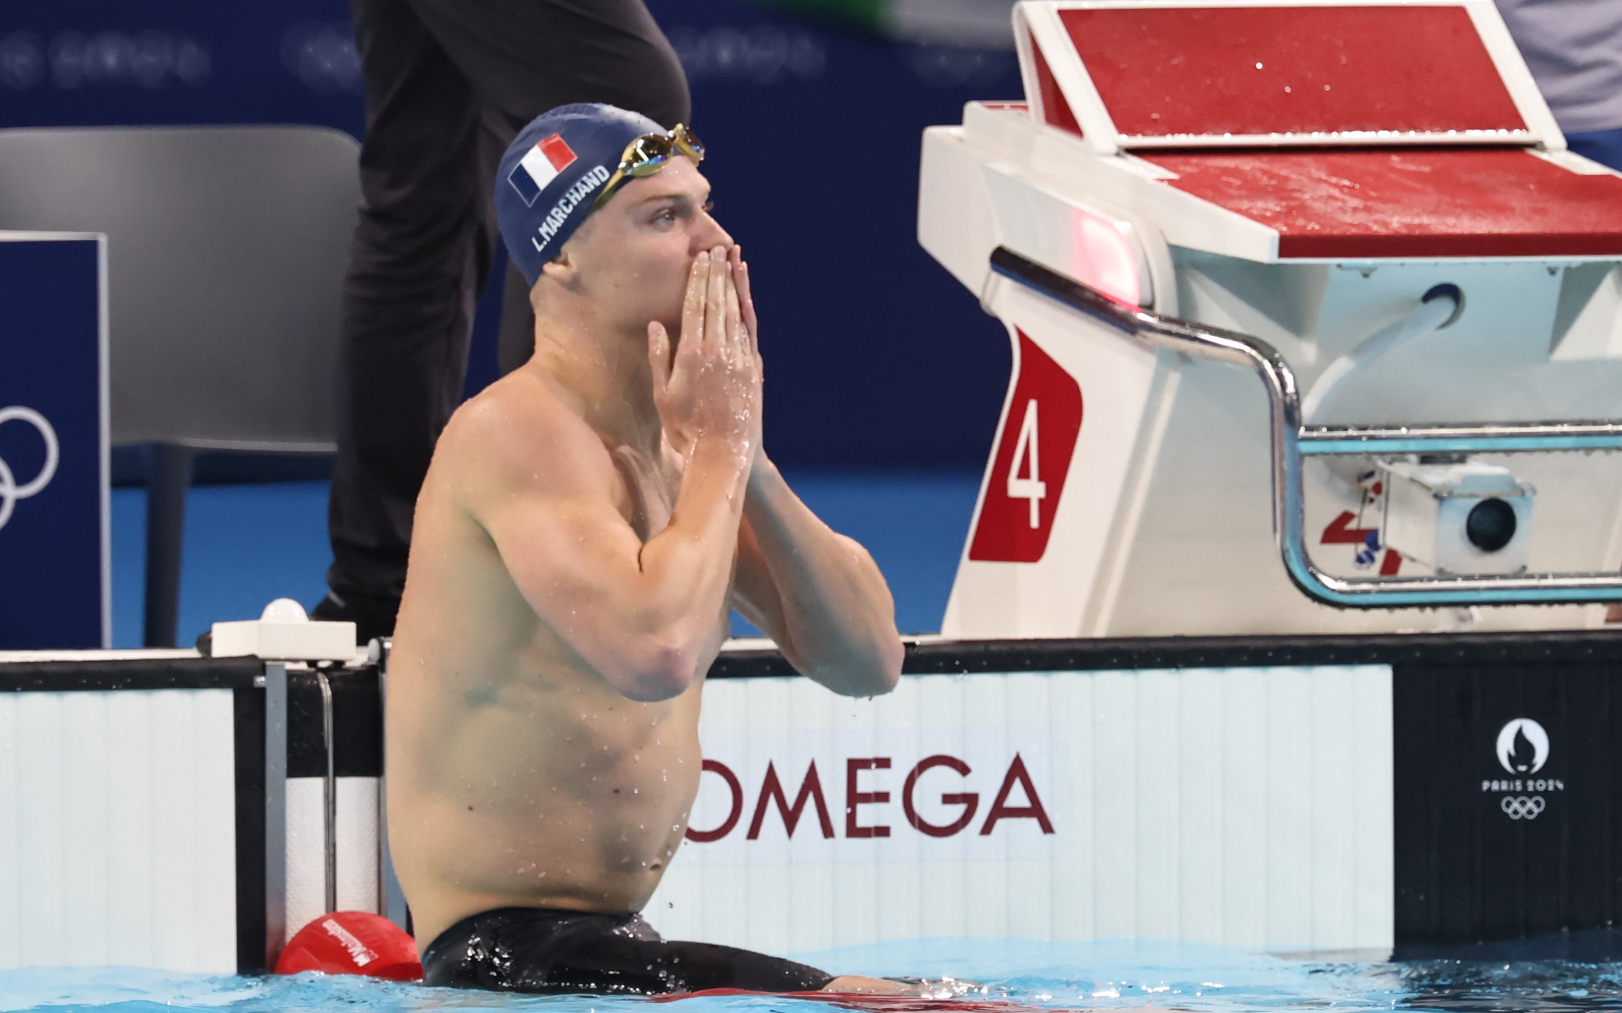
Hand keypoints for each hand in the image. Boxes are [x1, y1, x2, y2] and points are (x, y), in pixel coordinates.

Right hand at [648, 245, 762, 464]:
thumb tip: (655, 325)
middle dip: (716, 274)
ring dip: (733, 283)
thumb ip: (659, 358)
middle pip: (716, 303)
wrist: (723, 452)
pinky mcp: (753, 368)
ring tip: (732, 260)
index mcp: (692, 355)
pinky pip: (750, 331)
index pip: (695, 307)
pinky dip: (748, 308)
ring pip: (735, 312)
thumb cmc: (685, 429)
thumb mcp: (663, 395)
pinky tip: (746, 293)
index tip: (699, 259)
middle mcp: (717, 351)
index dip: (697, 280)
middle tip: (716, 249)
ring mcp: (738, 358)